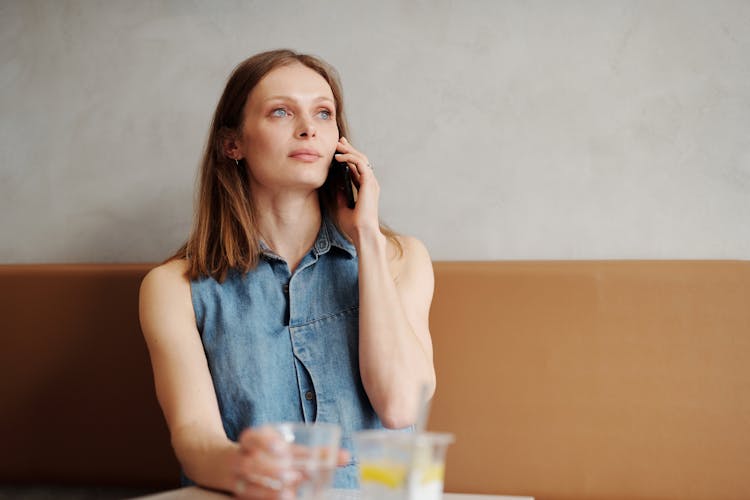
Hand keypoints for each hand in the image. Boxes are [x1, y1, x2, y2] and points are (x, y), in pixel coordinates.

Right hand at [231, 426, 350, 498]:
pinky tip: (282, 498)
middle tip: (292, 475)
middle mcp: (241, 457)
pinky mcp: (239, 493)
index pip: (253, 437)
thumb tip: (346, 457)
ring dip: (268, 489)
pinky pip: (247, 497)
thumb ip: (315, 452)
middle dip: (271, 470)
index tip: (283, 449)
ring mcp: (237, 477)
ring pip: (247, 483)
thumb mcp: (285, 447)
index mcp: (251, 439)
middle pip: (251, 463)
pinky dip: (264, 498)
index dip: (266, 441)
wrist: (229, 463)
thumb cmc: (268, 452)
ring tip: (289, 492)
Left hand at [333, 137, 380, 245]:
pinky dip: (349, 158)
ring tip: (337, 146)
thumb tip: (337, 184)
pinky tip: (339, 157)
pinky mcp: (369, 183)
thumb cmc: (354, 226)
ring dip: (349, 150)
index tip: (339, 151)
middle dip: (350, 149)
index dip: (350, 158)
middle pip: (361, 161)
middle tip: (339, 142)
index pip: (358, 169)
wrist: (362, 233)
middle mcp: (370, 184)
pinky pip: (360, 164)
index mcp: (366, 189)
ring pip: (361, 159)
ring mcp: (371, 183)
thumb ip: (342, 195)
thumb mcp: (343, 208)